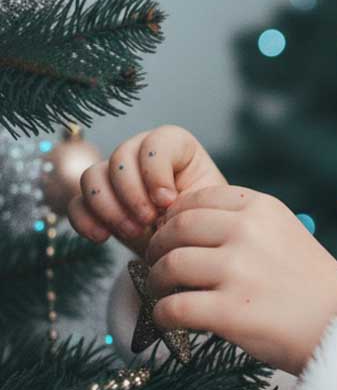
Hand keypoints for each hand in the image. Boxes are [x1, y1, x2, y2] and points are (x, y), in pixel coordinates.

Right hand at [67, 125, 227, 258]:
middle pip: (120, 157)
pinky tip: (102, 237)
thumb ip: (189, 198)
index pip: (156, 142)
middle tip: (148, 221)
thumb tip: (163, 204)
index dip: (156, 171)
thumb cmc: (203, 222)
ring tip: (133, 232)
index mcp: (176, 147)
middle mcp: (141, 154)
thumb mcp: (206, 208)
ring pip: (92, 176)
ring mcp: (115, 176)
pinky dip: (85, 220)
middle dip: (132, 193)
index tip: (168, 201)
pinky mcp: (97, 202)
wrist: (188, 248)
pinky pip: (76, 203)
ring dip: (109, 207)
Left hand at [142, 184, 336, 375]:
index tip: (172, 235)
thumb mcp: (287, 234)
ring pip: (169, 266)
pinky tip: (170, 320)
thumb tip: (185, 225)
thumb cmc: (312, 286)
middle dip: (158, 248)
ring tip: (165, 293)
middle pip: (176, 229)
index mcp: (263, 208)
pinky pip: (172, 308)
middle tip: (157, 265)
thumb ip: (246, 224)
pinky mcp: (229, 311)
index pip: (198, 199)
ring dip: (157, 282)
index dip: (175, 218)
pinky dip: (163, 316)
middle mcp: (248, 232)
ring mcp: (238, 271)